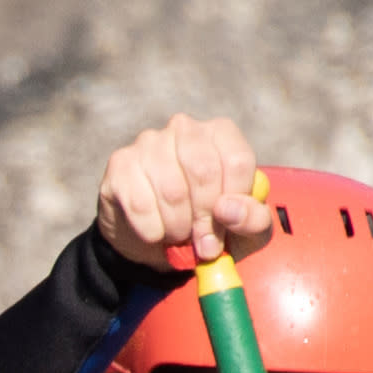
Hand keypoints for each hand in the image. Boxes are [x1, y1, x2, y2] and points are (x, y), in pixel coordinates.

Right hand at [95, 114, 283, 274]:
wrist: (158, 240)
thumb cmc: (208, 226)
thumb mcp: (244, 229)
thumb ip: (252, 219)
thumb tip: (227, 209)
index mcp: (221, 134)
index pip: (237, 161)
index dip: (234, 202)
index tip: (226, 227)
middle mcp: (184, 128)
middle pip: (203, 172)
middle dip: (205, 218)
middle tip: (204, 244)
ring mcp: (149, 142)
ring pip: (171, 190)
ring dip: (178, 227)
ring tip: (179, 235)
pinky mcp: (120, 164)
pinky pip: (141, 204)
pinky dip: (152, 231)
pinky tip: (155, 232)